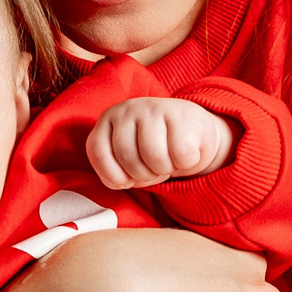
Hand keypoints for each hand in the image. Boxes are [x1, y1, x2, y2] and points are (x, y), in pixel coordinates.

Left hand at [87, 97, 236, 189]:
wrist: (193, 129)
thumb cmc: (156, 149)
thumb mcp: (129, 159)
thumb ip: (116, 172)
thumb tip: (118, 182)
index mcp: (108, 120)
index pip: (98, 152)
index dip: (113, 175)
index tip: (128, 180)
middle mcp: (127, 109)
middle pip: (128, 157)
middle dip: (144, 174)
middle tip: (154, 169)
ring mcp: (154, 109)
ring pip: (154, 156)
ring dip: (165, 168)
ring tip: (169, 160)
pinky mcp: (181, 115)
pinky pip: (181, 154)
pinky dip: (186, 162)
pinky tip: (186, 152)